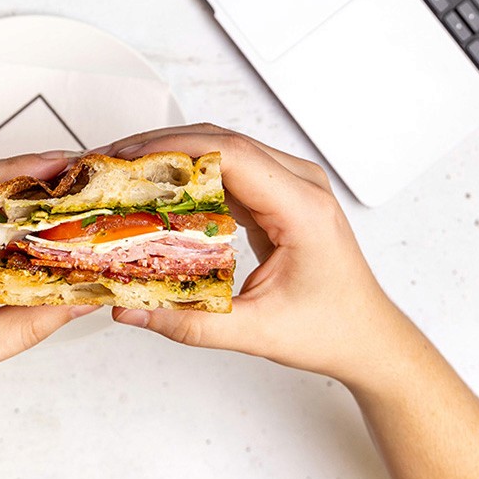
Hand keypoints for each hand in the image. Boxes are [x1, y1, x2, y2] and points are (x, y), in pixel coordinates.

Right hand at [98, 124, 414, 387]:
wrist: (367, 338)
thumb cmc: (332, 330)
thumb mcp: (256, 332)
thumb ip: (189, 323)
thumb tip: (130, 308)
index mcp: (304, 209)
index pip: (233, 155)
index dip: (175, 149)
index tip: (130, 158)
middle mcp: (301, 186)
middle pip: (222, 140)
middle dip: (160, 146)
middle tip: (111, 163)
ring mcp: (291, 185)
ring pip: (222, 148)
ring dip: (171, 155)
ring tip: (123, 171)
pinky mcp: (277, 195)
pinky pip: (227, 168)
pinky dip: (187, 172)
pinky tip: (155, 187)